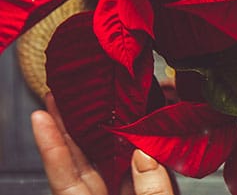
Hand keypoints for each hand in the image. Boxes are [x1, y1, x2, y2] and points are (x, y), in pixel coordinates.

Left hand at [31, 93, 174, 194]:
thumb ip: (150, 190)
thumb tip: (145, 155)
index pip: (66, 179)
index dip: (51, 146)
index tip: (40, 116)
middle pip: (84, 162)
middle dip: (71, 128)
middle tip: (64, 96)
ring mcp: (126, 194)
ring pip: (112, 161)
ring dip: (107, 131)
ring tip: (97, 100)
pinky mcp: (147, 191)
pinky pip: (140, 167)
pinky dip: (139, 144)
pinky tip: (137, 122)